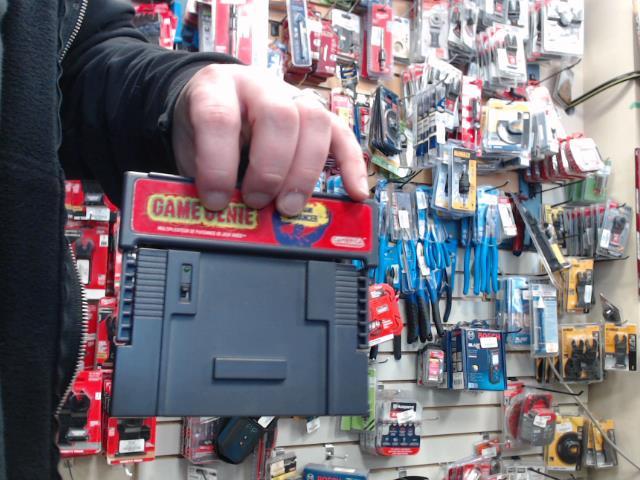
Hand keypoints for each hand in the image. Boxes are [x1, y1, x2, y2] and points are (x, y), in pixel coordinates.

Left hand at [172, 64, 368, 215]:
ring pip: (315, 121)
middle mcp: (258, 85)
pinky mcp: (319, 114)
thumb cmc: (203, 131)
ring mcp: (292, 95)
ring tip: (289, 206)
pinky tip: (354, 193)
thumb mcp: (191, 150)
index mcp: (216, 87)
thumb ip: (205, 179)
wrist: (215, 102)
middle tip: (259, 203)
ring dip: (305, 171)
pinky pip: (343, 135)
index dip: (218, 164)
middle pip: (278, 115)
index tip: (216, 200)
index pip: (219, 117)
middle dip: (270, 169)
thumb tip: (222, 219)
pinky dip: (351, 166)